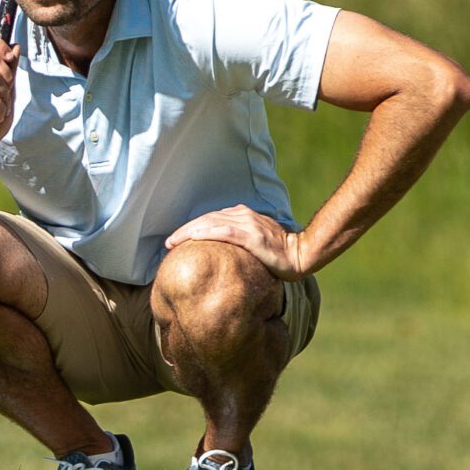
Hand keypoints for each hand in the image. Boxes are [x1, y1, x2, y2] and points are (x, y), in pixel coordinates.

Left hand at [164, 206, 313, 280]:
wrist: (301, 253)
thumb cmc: (280, 252)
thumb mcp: (257, 241)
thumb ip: (241, 240)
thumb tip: (224, 254)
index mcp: (243, 215)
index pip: (212, 219)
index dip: (193, 227)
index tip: (177, 238)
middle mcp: (243, 216)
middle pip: (207, 219)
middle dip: (185, 229)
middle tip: (168, 242)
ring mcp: (248, 224)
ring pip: (211, 223)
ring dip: (189, 231)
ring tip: (172, 242)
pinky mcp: (252, 236)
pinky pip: (224, 232)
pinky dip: (206, 233)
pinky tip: (192, 237)